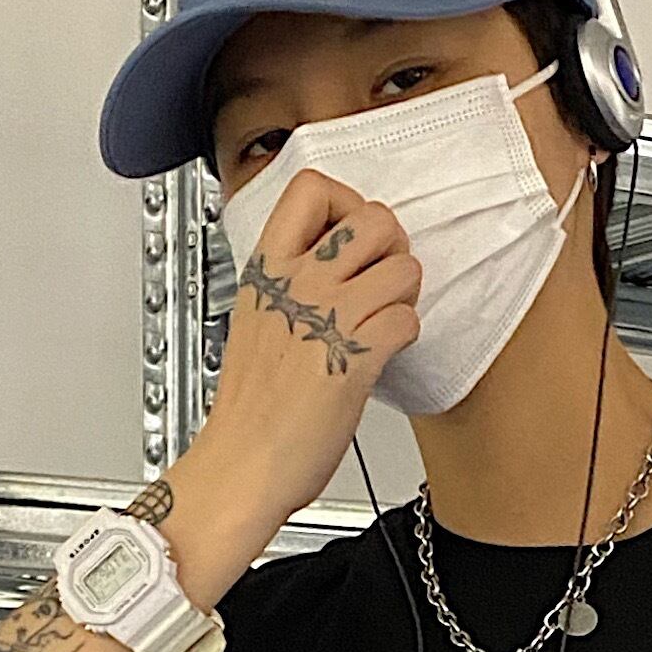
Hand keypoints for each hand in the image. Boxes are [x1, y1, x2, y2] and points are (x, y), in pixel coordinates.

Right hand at [191, 169, 422, 531]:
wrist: (242, 465)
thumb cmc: (249, 409)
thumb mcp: (255, 320)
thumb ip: (287, 283)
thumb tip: (325, 262)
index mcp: (267, 269)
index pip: (311, 186)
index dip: (347, 200)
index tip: (350, 233)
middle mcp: (298, 283)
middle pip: (375, 217)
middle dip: (393, 247)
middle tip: (383, 277)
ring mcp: (327, 317)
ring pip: (404, 266)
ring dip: (406, 294)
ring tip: (386, 318)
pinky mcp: (355, 358)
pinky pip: (408, 319)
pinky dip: (406, 335)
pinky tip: (385, 352)